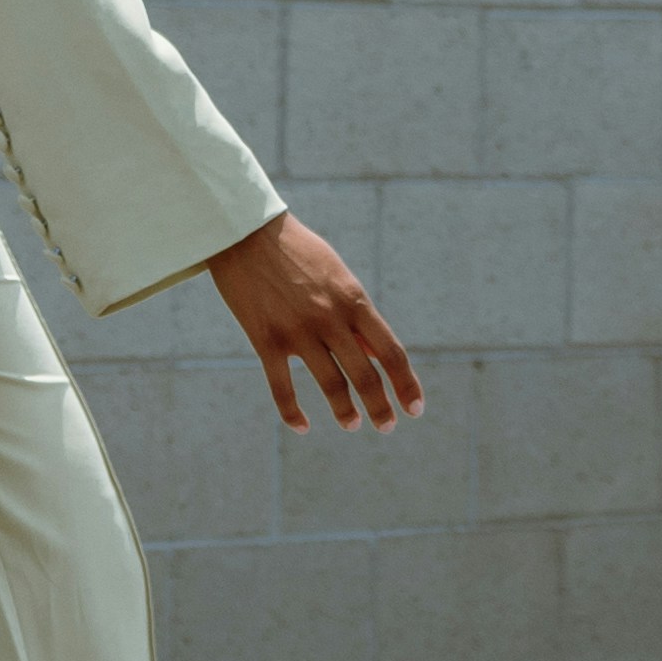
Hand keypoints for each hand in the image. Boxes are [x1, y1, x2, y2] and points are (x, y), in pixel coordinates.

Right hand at [205, 213, 421, 432]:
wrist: (246, 233)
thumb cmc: (298, 253)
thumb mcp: (338, 276)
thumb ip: (357, 317)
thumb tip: (377, 356)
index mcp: (353, 300)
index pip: (390, 352)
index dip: (406, 384)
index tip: (415, 409)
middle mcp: (330, 318)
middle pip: (364, 375)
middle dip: (380, 407)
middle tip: (387, 427)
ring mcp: (297, 331)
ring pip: (330, 385)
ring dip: (345, 412)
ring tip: (352, 425)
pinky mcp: (265, 339)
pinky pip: (282, 387)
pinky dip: (293, 412)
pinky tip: (302, 426)